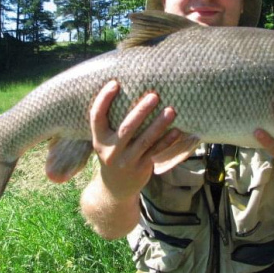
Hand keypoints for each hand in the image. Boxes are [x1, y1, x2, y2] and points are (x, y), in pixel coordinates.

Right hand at [90, 80, 179, 198]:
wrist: (115, 189)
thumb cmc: (113, 155)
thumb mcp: (105, 142)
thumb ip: (113, 124)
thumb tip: (130, 92)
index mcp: (99, 140)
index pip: (96, 117)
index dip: (103, 99)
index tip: (115, 83)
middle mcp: (110, 151)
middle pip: (126, 128)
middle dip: (141, 111)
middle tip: (154, 96)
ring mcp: (126, 161)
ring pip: (145, 141)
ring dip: (159, 125)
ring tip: (171, 110)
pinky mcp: (141, 168)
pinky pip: (156, 152)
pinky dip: (167, 141)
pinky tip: (177, 131)